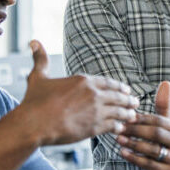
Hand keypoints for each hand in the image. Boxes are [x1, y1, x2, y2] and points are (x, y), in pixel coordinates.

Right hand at [21, 40, 138, 145]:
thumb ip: (40, 59)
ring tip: (133, 116)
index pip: (109, 82)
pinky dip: (119, 127)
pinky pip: (113, 126)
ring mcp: (96, 111)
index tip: (126, 89)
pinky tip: (121, 128)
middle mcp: (93, 94)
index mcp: (83, 81)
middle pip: (118, 96)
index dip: (119, 86)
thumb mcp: (38, 77)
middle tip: (135, 101)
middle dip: (128, 99)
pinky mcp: (95, 127)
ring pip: (119, 111)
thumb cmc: (34, 102)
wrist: (33, 124)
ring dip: (127, 114)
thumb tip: (34, 42)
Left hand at [117, 81, 169, 169]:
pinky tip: (123, 153)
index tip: (124, 116)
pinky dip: (135, 158)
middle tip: (118, 127)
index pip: (158, 120)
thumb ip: (164, 107)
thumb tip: (165, 82)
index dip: (140, 118)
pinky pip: (150, 165)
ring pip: (153, 150)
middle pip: (156, 133)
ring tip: (118, 139)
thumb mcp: (167, 127)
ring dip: (133, 144)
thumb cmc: (167, 147)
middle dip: (135, 130)